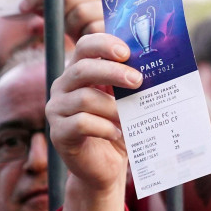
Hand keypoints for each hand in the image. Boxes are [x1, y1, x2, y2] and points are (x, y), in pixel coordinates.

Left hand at [18, 0, 119, 41]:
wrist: (126, 58)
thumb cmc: (93, 35)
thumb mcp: (72, 18)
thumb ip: (56, 7)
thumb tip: (24, 7)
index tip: (22, 8)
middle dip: (58, 14)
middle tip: (61, 28)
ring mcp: (116, 6)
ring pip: (80, 12)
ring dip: (72, 27)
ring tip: (79, 36)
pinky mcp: (121, 27)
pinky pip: (92, 30)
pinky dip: (85, 38)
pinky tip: (89, 44)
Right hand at [46, 33, 140, 190]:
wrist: (106, 167)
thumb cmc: (117, 128)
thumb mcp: (125, 102)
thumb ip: (130, 83)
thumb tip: (154, 66)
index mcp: (79, 72)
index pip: (85, 47)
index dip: (103, 44)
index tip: (126, 52)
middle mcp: (62, 87)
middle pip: (82, 69)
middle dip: (112, 71)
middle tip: (138, 80)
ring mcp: (56, 110)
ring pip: (84, 98)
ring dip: (113, 107)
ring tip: (129, 118)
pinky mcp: (58, 133)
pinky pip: (81, 123)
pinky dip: (104, 127)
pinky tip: (117, 133)